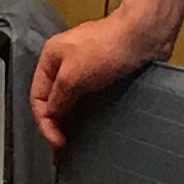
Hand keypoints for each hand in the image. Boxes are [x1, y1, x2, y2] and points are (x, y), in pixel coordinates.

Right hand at [31, 12, 169, 148]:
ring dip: (73, 121)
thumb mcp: (72, 76)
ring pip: (73, 101)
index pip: (38, 98)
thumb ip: (57, 100)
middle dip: (57, 125)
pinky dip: (90, 114)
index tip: (57, 143)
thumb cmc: (109, 46)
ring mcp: (87, 68)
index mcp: (50, 58)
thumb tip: (51, 119)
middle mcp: (66, 63)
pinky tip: (95, 127)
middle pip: (54, 100)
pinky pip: (92, 99)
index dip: (45, 123)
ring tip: (78, 142)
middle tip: (65, 148)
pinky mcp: (106, 74)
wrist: (144, 36)